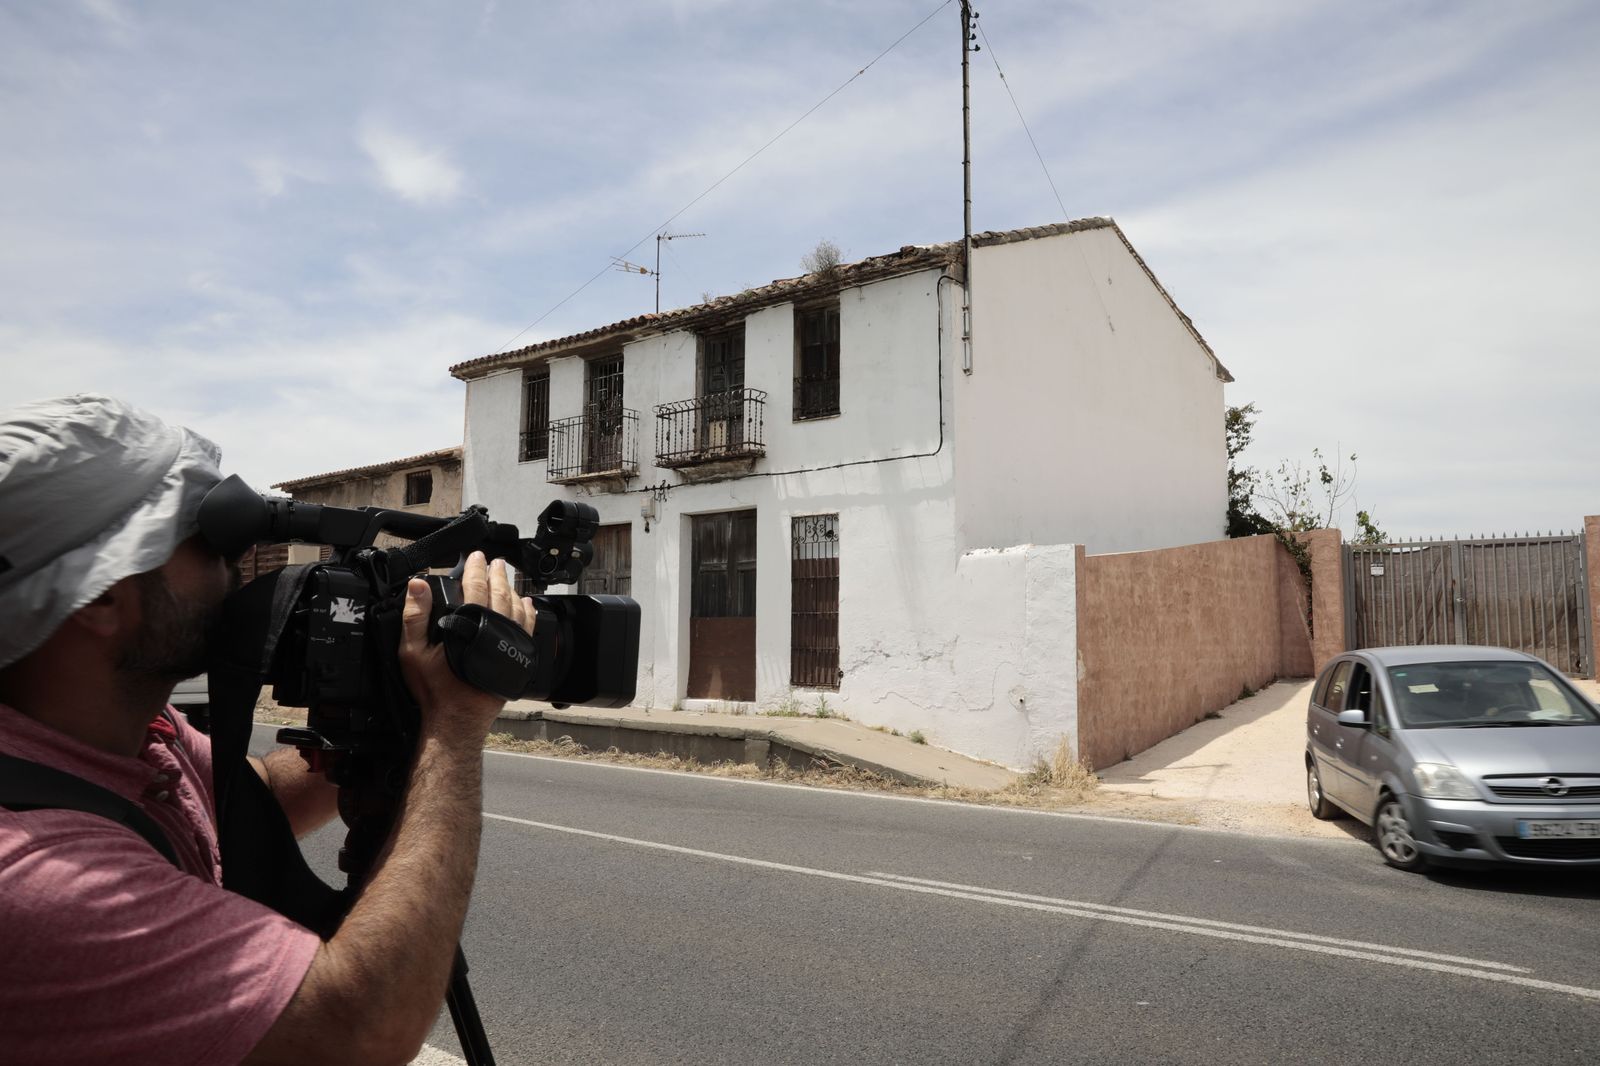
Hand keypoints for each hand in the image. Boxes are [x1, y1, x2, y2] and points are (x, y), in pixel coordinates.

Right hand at [398, 552, 535, 737]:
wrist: (457, 719)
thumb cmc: (436, 689)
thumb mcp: (413, 652)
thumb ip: (415, 616)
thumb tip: (418, 585)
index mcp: (470, 625)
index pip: (475, 586)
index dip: (475, 568)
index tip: (476, 556)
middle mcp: (495, 631)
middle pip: (500, 593)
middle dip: (498, 574)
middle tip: (496, 561)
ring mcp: (509, 645)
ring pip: (516, 608)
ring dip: (512, 589)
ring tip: (508, 577)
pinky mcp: (518, 658)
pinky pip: (528, 628)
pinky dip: (528, 613)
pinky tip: (526, 604)